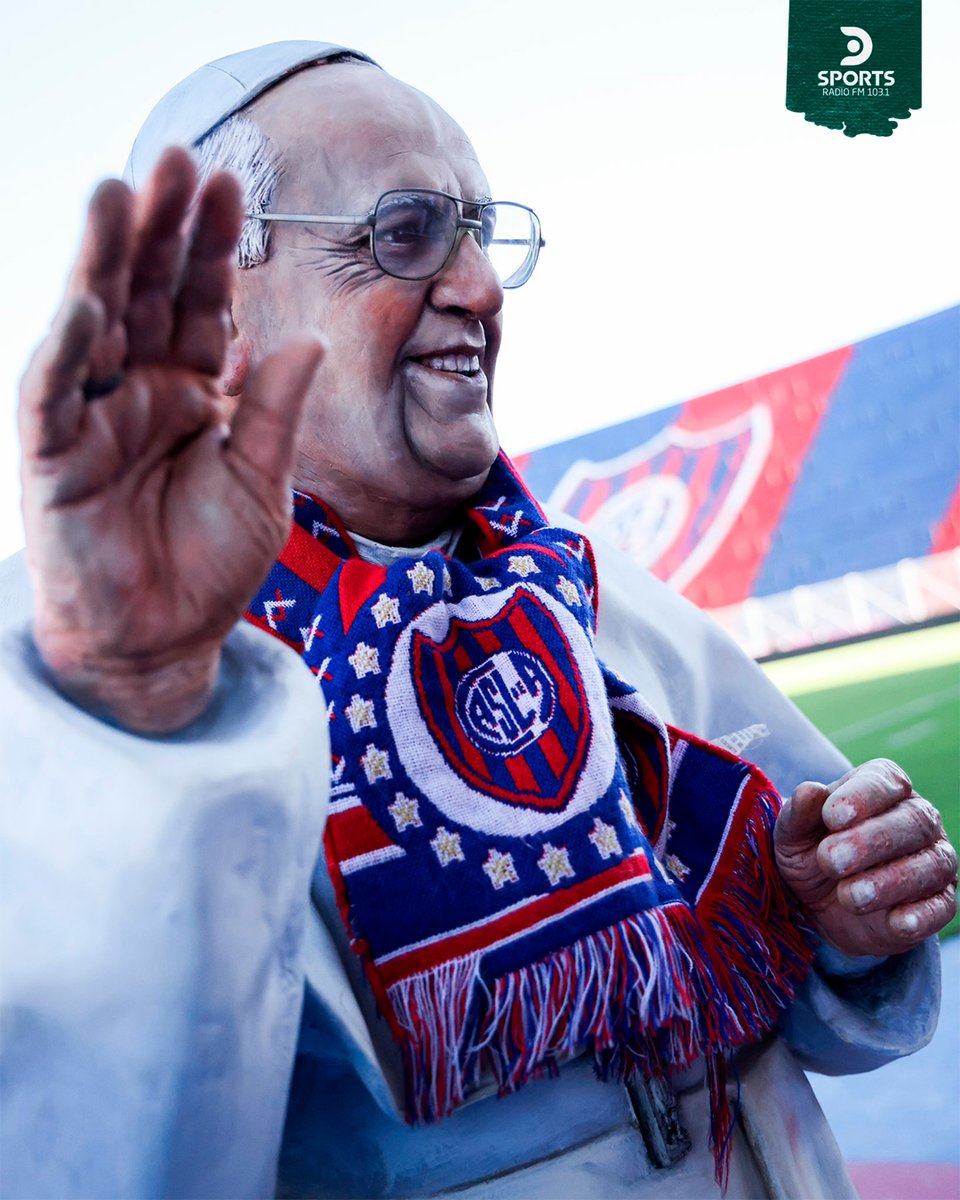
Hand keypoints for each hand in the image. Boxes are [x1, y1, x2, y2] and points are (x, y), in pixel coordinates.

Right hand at [19, 147, 323, 732]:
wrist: (162, 638)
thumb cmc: (210, 562)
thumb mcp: (261, 482)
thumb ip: (276, 412)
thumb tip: (306, 338)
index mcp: (194, 389)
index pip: (203, 302)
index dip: (213, 247)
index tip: (231, 185)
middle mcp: (141, 388)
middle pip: (147, 292)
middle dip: (160, 228)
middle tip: (176, 160)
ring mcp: (93, 415)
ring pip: (94, 322)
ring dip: (103, 261)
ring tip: (116, 194)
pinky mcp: (55, 455)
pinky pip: (56, 395)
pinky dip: (68, 352)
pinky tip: (87, 307)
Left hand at [774, 758, 957, 956]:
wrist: (822, 907)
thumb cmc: (811, 854)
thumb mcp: (793, 836)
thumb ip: (799, 813)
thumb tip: (809, 790)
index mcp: (883, 789)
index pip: (886, 781)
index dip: (862, 796)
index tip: (832, 817)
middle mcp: (918, 818)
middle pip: (913, 821)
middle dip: (871, 841)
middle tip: (831, 859)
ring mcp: (934, 860)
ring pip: (930, 864)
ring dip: (890, 881)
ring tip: (850, 895)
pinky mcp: (939, 903)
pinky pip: (941, 907)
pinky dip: (921, 916)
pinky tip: (896, 922)